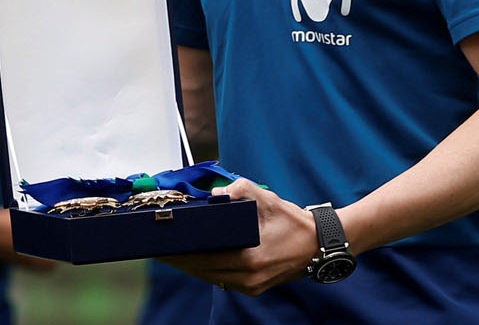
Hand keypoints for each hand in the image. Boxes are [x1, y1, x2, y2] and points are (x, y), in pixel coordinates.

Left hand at [160, 178, 319, 295]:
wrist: (318, 244)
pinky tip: (196, 260)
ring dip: (192, 267)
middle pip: (203, 270)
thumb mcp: (267, 199)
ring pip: (211, 278)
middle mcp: (249, 277)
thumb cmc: (292, 221)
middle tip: (160, 248)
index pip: (204, 258)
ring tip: (173, 254)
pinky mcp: (254, 288)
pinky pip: (223, 280)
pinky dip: (208, 271)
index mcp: (250, 258)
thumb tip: (216, 193)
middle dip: (181, 260)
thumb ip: (240, 190)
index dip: (180, 253)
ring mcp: (252, 285)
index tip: (162, 246)